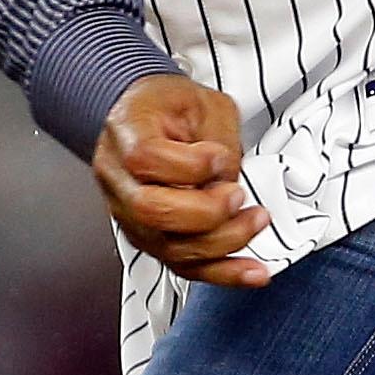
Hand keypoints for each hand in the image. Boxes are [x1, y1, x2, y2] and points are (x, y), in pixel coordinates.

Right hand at [90, 73, 271, 287]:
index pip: (145, 158)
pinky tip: (253, 272)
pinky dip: (223, 273)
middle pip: (151, 212)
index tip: (220, 156)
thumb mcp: (202, 101)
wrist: (144, 116)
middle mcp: (118, 180)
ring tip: (256, 221)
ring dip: (222, 243)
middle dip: (206, 212)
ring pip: (169, 248)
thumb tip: (228, 181)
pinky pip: (183, 266)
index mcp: (126, 133)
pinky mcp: (150, 239)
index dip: (190, 165)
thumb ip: (218, 137)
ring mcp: (129, 215)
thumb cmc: (169, 106)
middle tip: (238, 195)